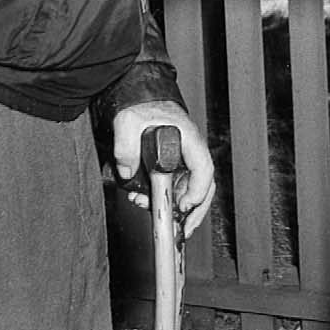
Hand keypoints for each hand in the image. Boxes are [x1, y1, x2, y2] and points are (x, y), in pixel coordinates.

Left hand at [111, 99, 215, 238]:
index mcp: (188, 137)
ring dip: (174, 207)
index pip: (203, 167)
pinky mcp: (171, 167)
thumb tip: (127, 172)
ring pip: (188, 191)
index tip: (184, 205)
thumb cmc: (142, 106)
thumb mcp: (128, 121)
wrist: (139, 99)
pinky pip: (174, 188)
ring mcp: (182, 160)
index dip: (198, 190)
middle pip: (203, 186)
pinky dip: (164, 200)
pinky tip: (145, 201)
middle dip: (194, 211)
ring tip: (148, 209)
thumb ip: (125, 146)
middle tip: (182, 229)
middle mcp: (189, 152)